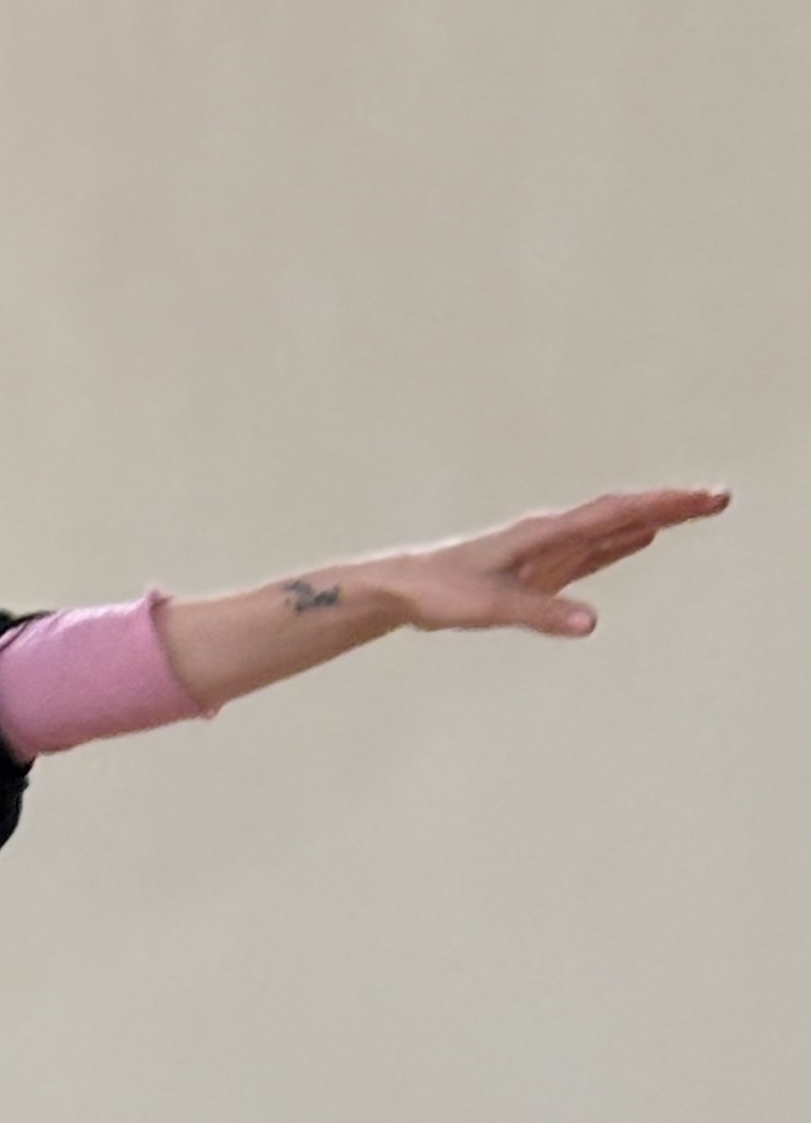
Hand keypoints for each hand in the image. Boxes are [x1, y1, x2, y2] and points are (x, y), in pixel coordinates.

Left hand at [338, 485, 729, 638]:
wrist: (402, 587)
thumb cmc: (438, 592)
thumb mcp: (489, 607)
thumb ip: (541, 613)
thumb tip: (590, 624)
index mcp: (543, 533)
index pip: (615, 513)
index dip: (661, 506)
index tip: (702, 499)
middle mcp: (551, 533)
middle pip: (623, 513)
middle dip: (672, 505)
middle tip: (721, 498)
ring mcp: (548, 549)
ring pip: (612, 527)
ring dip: (655, 518)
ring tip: (697, 508)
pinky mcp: (539, 567)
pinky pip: (592, 550)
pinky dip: (621, 540)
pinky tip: (641, 536)